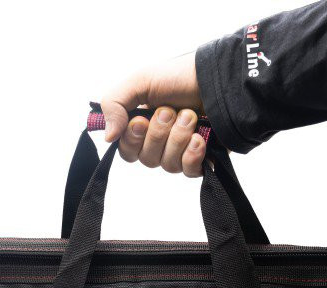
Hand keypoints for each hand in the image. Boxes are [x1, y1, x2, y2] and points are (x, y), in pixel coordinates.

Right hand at [101, 52, 205, 176]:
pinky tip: (199, 139)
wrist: (219, 78)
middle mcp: (159, 142)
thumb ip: (114, 105)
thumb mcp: (140, 81)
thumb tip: (107, 137)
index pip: (127, 150)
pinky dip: (192, 156)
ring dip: (178, 138)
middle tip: (170, 111)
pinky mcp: (201, 159)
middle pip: (147, 159)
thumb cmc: (180, 76)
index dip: (132, 140)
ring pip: (168, 165)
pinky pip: (189, 172)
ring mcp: (180, 152)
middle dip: (159, 134)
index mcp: (141, 125)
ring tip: (190, 116)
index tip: (140, 121)